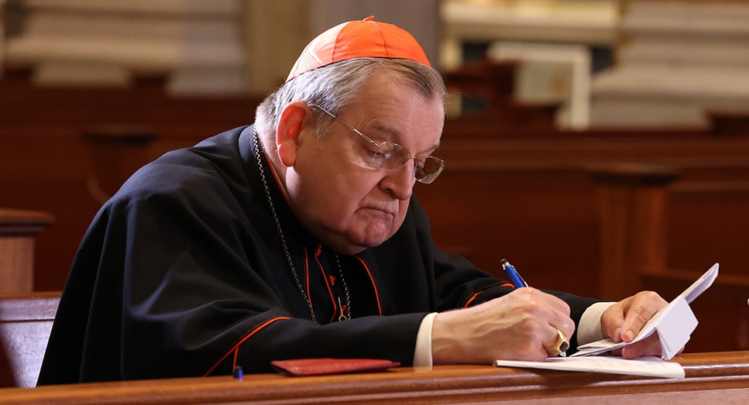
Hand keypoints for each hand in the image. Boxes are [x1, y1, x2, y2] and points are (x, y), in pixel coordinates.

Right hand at [431, 288, 574, 364]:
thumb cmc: (483, 322)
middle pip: (567, 325)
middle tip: (539, 343)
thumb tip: (556, 325)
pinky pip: (549, 355)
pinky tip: (520, 352)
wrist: (462, 333)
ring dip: (549, 347)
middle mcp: (535, 306)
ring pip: (562, 340)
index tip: (547, 331)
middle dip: (557, 336)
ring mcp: (534, 324)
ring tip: (527, 346)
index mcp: (530, 294)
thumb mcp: (511, 304)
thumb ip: (534, 309)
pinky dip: (539, 358)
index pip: (562, 309)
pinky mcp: (531, 342)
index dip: (556, 323)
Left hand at [600, 291, 673, 358]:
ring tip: (627, 353)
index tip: (625, 337)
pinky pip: (664, 353)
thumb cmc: (622, 316)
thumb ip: (613, 324)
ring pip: (661, 344)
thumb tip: (619, 337)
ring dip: (643, 352)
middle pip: (656, 330)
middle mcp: (664, 313)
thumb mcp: (611, 315)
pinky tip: (638, 356)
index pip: (642, 312)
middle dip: (641, 344)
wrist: (629, 322)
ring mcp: (671, 329)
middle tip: (626, 352)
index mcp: (648, 300)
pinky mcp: (674, 345)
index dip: (634, 326)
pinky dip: (649, 356)